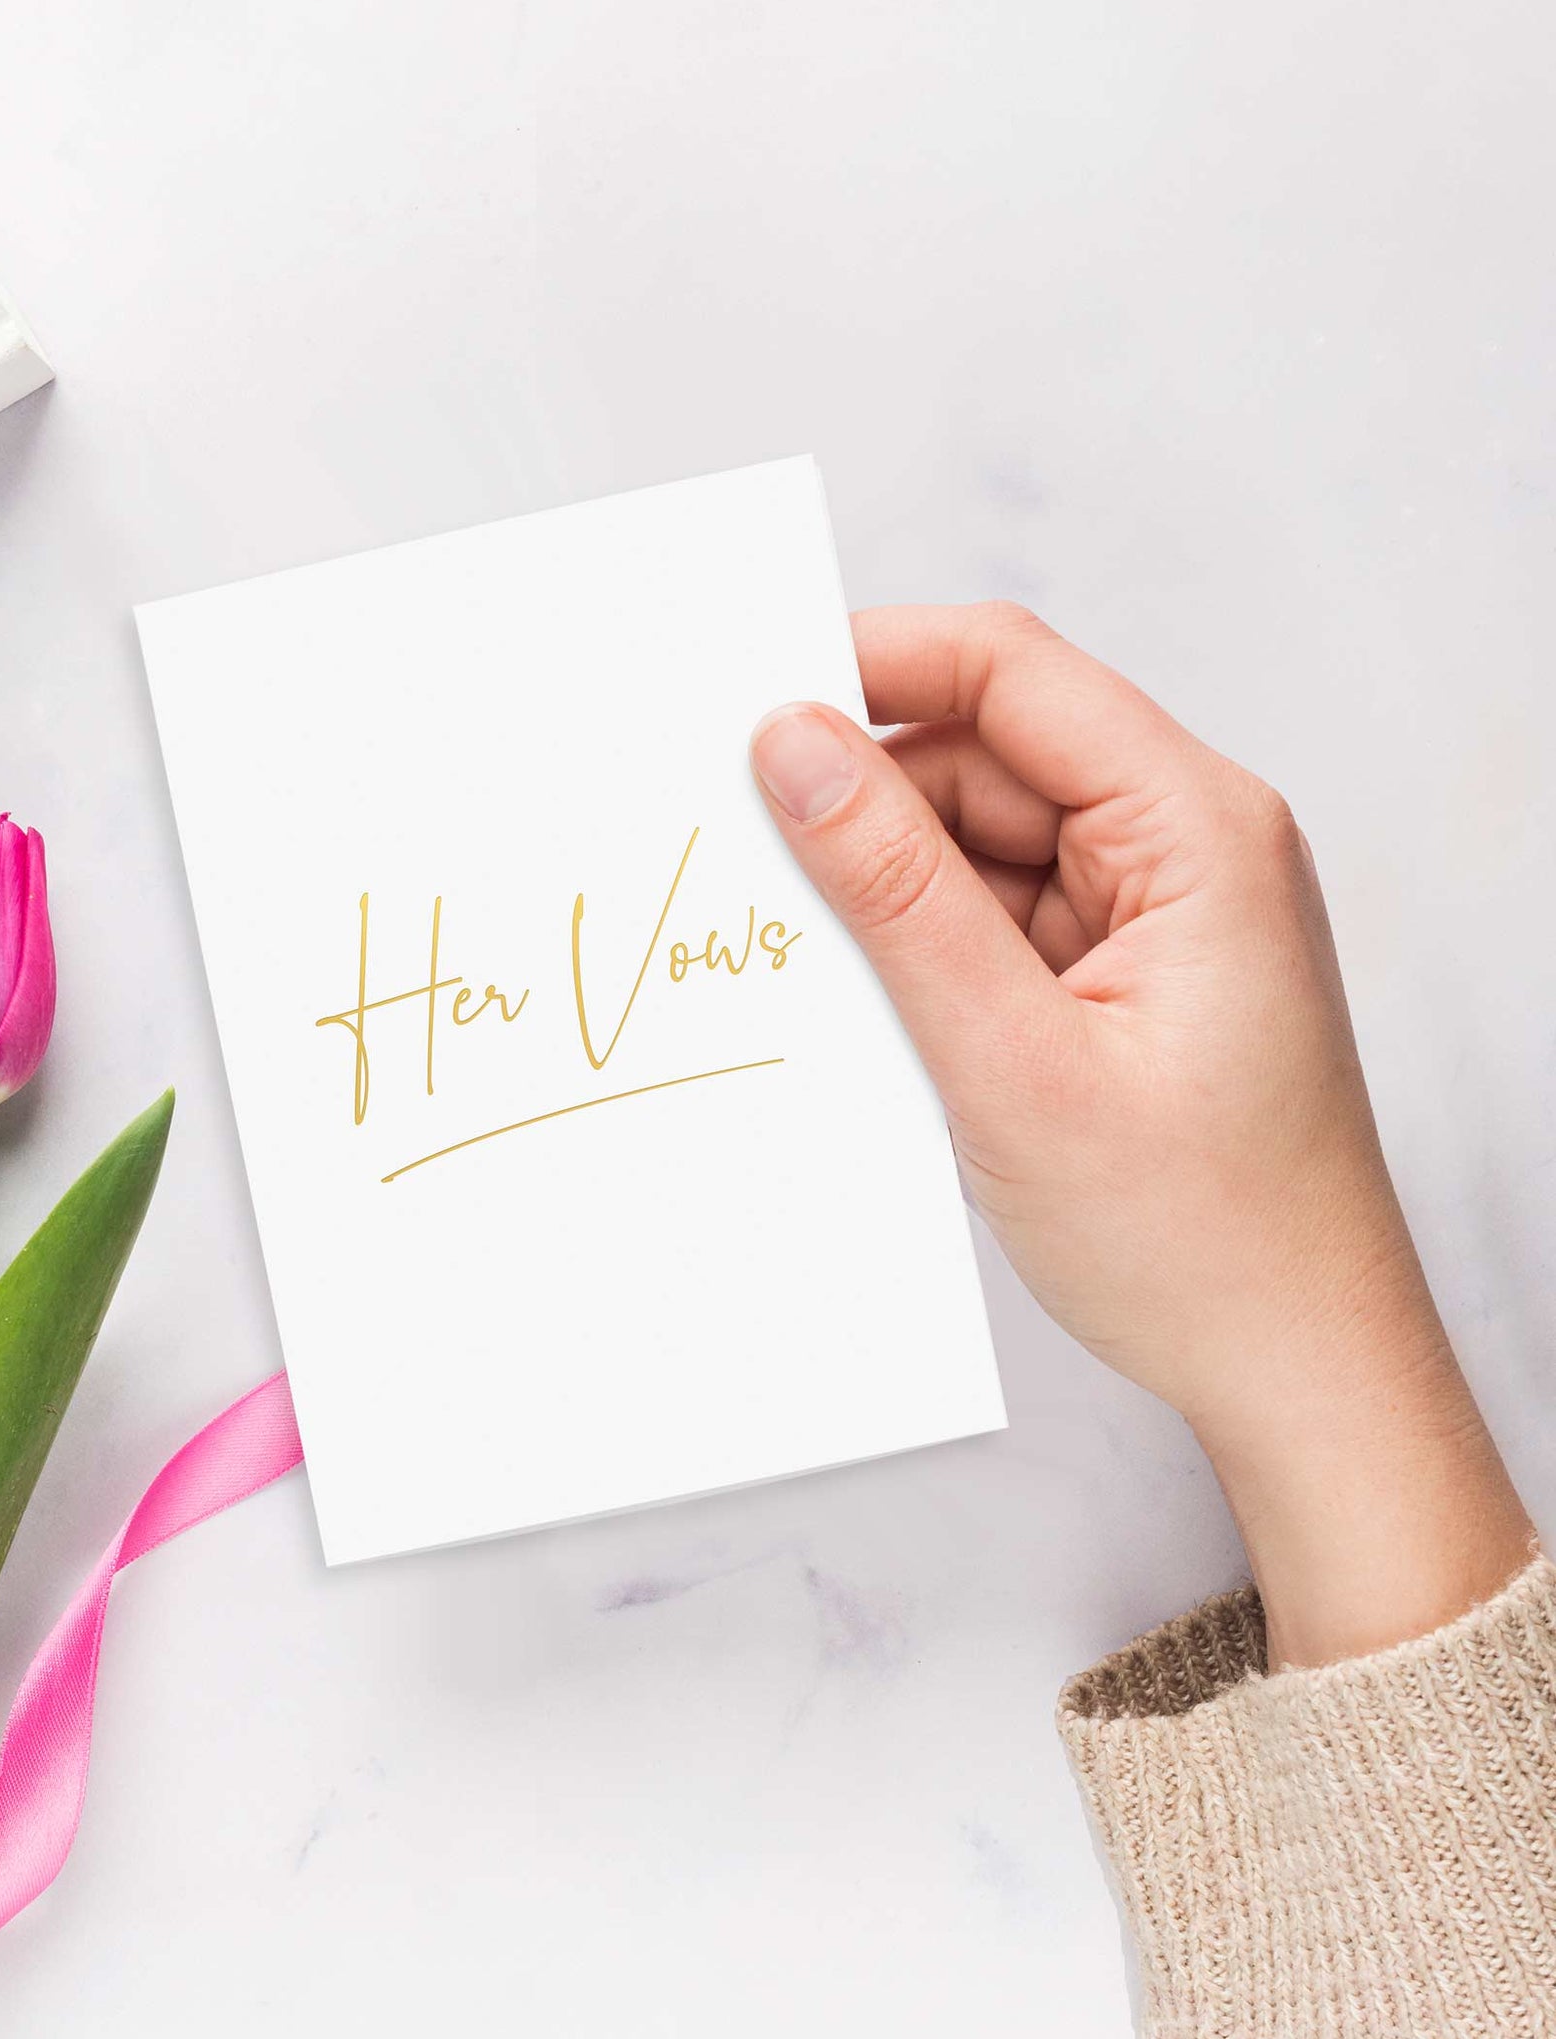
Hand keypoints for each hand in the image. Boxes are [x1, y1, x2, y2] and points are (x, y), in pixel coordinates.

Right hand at [750, 604, 1531, 1665]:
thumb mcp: (1012, 1061)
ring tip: (806, 963)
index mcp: (1197, 829)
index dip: (873, 664)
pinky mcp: (1127, 974)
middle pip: (986, 751)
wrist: (1300, 1374)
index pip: (1013, 674)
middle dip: (861, 796)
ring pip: (979, 838)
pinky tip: (866, 1005)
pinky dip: (923, 948)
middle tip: (738, 856)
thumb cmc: (1203, 1239)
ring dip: (886, 886)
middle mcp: (1188, 844)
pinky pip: (996, 915)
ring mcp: (1158, 911)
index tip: (745, 699)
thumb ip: (895, 895)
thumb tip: (792, 747)